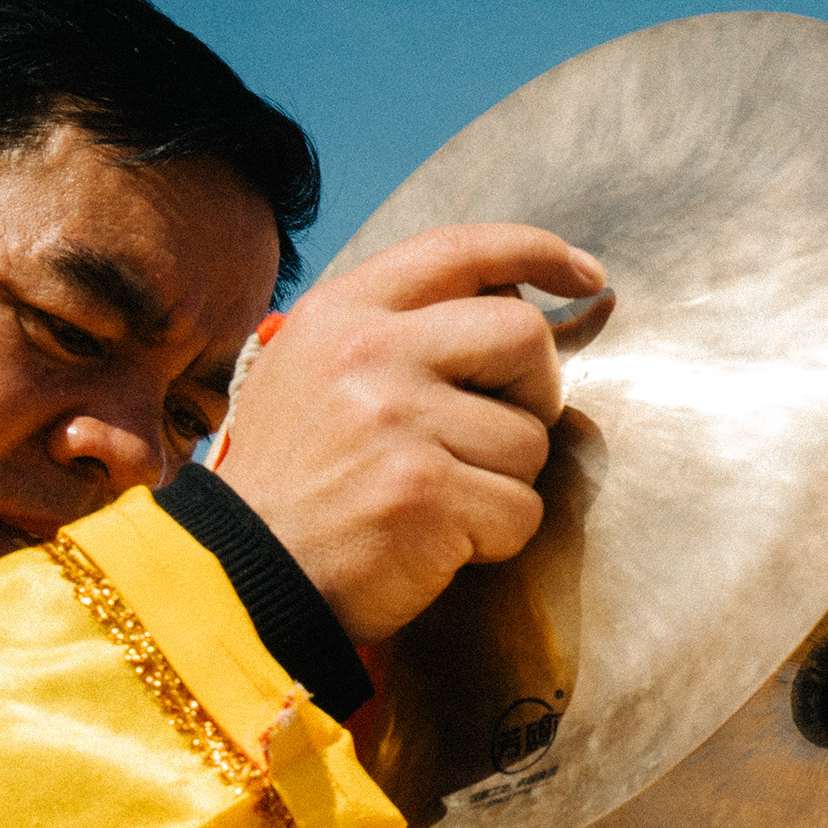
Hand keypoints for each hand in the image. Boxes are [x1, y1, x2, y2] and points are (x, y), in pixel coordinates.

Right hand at [213, 223, 595, 645]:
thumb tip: (515, 300)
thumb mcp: (313, 371)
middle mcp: (368, 353)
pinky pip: (521, 510)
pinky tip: (438, 542)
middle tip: (498, 433)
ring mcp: (397, 421)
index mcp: (342, 313)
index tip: (587, 274)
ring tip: (440, 500)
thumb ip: (398, 330)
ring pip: (530, 437)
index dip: (536, 251)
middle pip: (524, 334)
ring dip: (506, 480)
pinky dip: (496, 536)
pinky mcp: (425, 493)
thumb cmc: (295, 481)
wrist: (239, 578)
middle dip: (536, 390)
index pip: (459, 249)